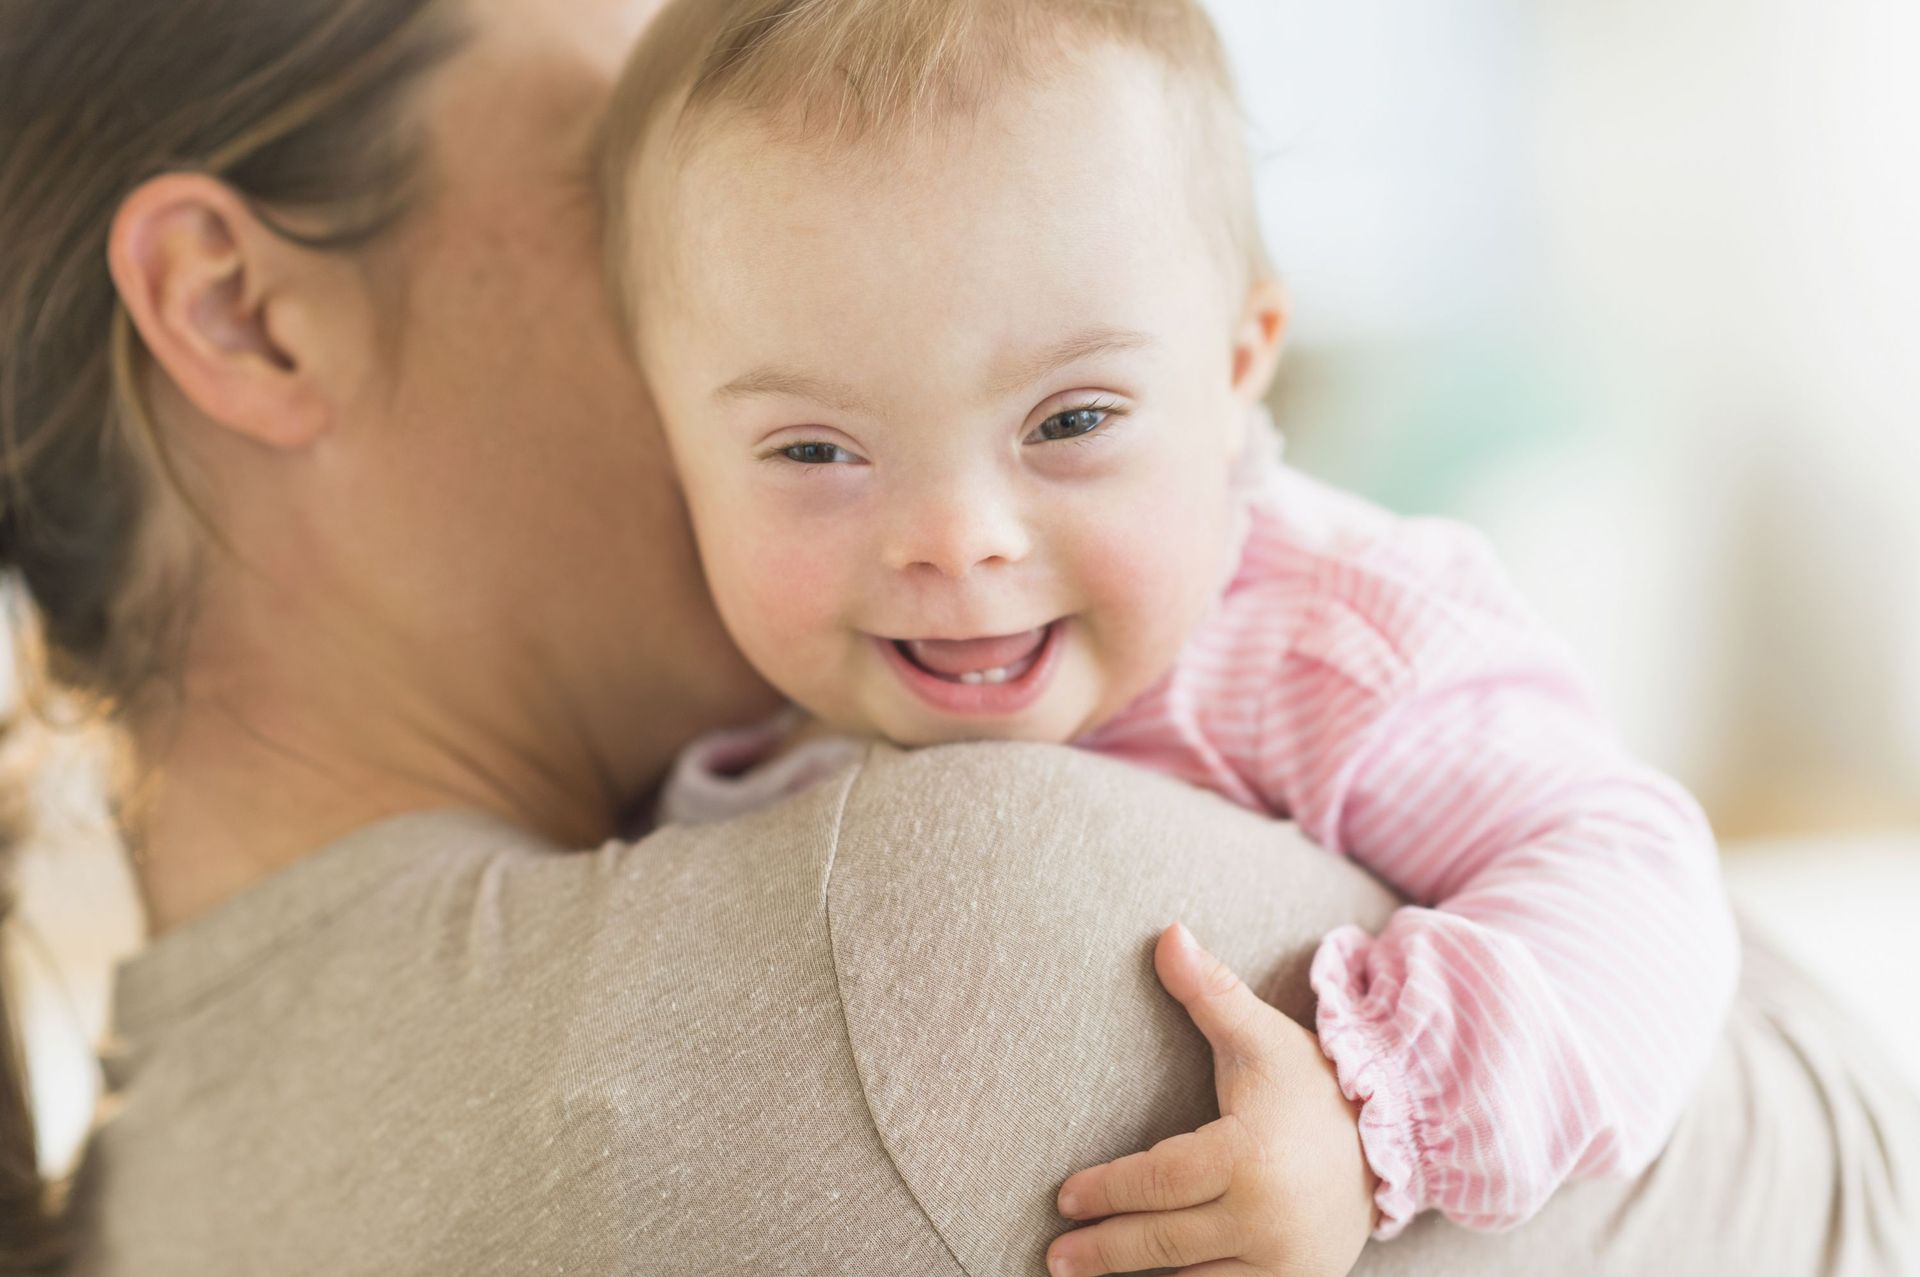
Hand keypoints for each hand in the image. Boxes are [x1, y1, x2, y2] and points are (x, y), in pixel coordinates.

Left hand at [1047, 924, 1377, 1276]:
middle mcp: (1267, 1220)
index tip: (1064, 1198)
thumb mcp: (1259, 1036)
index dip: (1107, 1191)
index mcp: (1249, 1157)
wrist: (1392, 1144)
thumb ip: (1209, 990)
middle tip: (1054, 1257)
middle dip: (1103, 1250)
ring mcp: (1284, 1263)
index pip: (1159, 1182)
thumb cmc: (1310, 1086)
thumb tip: (1168, 933)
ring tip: (1085, 1276)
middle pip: (1163, 1241)